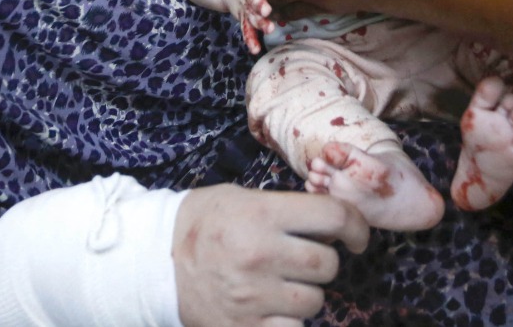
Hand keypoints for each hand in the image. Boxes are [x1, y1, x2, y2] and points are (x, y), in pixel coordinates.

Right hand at [173, 185, 368, 326]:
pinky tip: (275, 308)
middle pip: (327, 264)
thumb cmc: (204, 223)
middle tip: (306, 258)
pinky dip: (290, 321)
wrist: (156, 261)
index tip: (356, 236)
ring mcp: (253, 296)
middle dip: (324, 261)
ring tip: (285, 283)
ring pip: (315, 301)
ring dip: (308, 294)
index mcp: (261, 215)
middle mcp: (260, 255)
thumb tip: (332, 223)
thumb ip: (285, 208)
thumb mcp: (241, 198)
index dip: (355, 226)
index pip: (333, 217)